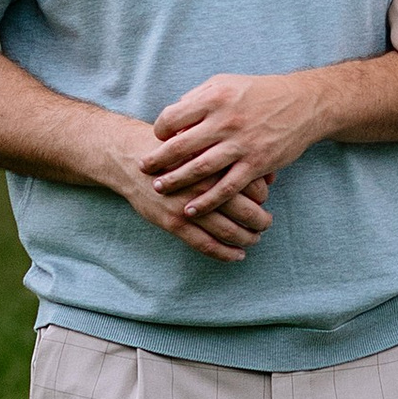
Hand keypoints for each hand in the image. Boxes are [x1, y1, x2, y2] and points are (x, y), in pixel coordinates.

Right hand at [87, 111, 274, 261]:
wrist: (132, 158)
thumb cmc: (172, 148)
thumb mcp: (202, 142)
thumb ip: (231, 155)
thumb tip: (265, 172)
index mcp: (216, 164)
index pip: (255, 187)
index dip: (264, 196)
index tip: (265, 199)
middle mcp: (206, 186)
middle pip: (247, 211)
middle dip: (261, 221)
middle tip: (266, 223)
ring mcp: (189, 207)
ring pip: (229, 231)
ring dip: (246, 239)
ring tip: (254, 239)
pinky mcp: (174, 223)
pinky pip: (206, 244)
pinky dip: (225, 253)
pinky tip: (237, 255)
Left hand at [141, 72, 331, 223]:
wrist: (303, 104)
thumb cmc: (260, 92)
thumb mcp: (227, 83)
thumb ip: (198, 97)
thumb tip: (173, 116)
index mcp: (214, 99)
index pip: (172, 118)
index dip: (160, 130)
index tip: (157, 140)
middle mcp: (225, 122)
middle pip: (180, 146)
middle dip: (158, 160)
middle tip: (144, 169)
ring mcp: (241, 145)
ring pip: (199, 169)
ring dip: (176, 182)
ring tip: (160, 189)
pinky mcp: (256, 164)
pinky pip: (226, 188)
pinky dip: (207, 201)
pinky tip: (192, 210)